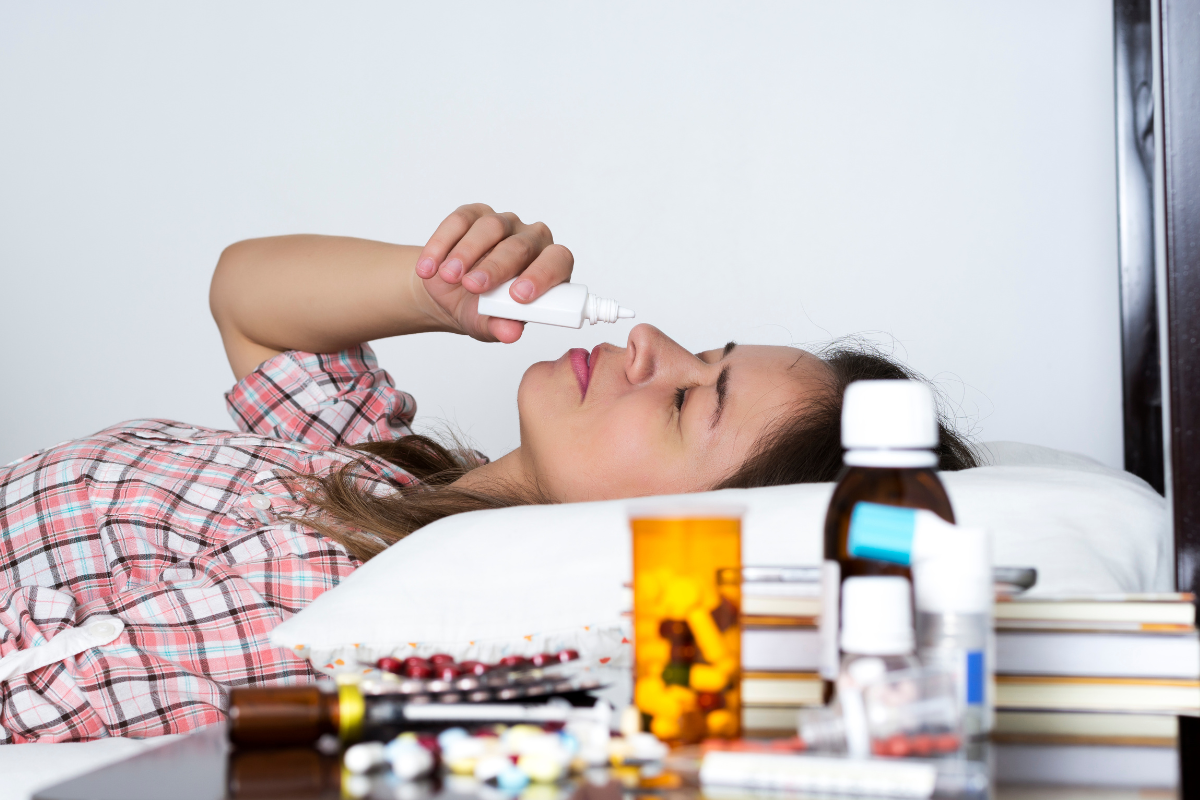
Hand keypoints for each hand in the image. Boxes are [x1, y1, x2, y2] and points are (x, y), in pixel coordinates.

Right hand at [415, 204, 573, 342]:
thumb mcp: (490, 325)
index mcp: (548, 266)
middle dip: (496, 267)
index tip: (518, 296)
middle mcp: (531, 240)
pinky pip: (460, 220)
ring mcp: (503, 224)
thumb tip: (511, 333)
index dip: (542, 275)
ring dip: (467, 253)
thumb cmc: (483, 310)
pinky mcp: (473, 214)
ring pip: (492, 227)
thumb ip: (502, 327)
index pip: (557, 261)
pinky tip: (429, 268)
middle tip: (473, 287)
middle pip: (521, 245)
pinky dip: (441, 244)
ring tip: (449, 276)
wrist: (451, 295)